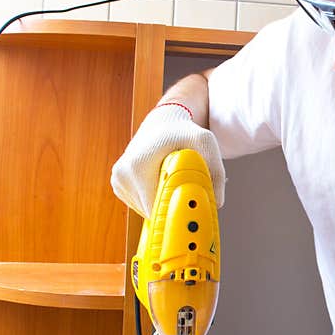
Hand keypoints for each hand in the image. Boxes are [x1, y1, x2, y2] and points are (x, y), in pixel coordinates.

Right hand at [110, 103, 225, 217]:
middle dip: (172, 206)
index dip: (176, 211)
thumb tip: (217, 203)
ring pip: (146, 209)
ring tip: (173, 181)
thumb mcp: (206, 143)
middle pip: (152, 211)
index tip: (190, 209)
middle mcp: (123, 175)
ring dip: (163, 202)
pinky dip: (154, 198)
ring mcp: (118, 181)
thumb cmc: (184, 132)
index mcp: (138, 167)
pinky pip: (141, 204)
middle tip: (186, 194)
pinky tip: (162, 181)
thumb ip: (215, 172)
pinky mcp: (118, 185)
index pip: (157, 207)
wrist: (162, 123)